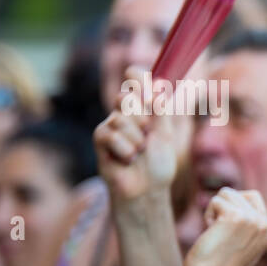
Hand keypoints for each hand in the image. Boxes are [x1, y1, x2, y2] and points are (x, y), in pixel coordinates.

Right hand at [93, 67, 181, 202]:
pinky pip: (110, 134)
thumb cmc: (158, 162)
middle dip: (142, 118)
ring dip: (136, 139)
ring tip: (139, 152)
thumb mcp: (166, 135)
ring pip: (120, 118)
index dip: (138, 76)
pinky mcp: (100, 138)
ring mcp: (112, 123)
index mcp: (145, 106)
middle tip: (147, 135)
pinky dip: (125, 150)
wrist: (147, 189)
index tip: (148, 87)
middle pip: (126, 96)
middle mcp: (126, 111)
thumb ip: (161, 110)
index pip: (135, 78)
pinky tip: (128, 159)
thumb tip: (158, 86)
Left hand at [182, 188, 266, 265]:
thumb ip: (246, 230)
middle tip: (219, 229)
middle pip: (240, 193)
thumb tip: (236, 204)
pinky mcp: (236, 216)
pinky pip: (215, 200)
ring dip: (214, 211)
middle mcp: (264, 224)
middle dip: (224, 206)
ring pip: (227, 193)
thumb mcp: (242, 248)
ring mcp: (253, 219)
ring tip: (215, 233)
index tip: (226, 230)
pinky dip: (207, 216)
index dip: (234, 206)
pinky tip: (210, 234)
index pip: (254, 197)